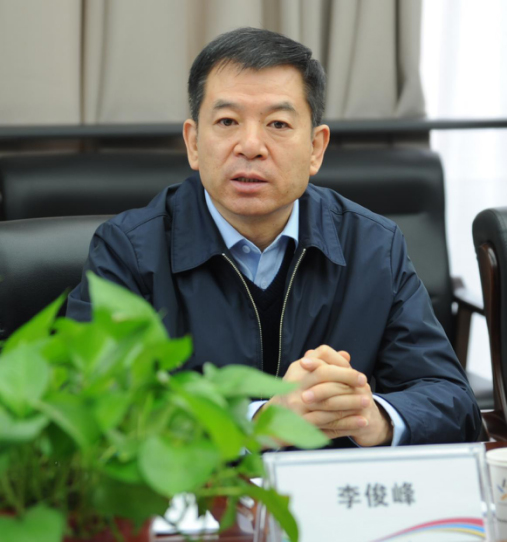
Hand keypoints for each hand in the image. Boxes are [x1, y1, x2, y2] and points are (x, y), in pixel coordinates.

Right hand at [260, 346, 392, 446]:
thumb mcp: (305, 375)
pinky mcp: (301, 423)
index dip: (341, 365)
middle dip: (347, 378)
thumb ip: (324, 364)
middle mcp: (295, 383)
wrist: (274, 420)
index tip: (358, 374)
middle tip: (365, 384)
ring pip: (328, 400)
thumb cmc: (295, 394)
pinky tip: (361, 422)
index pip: (321, 357)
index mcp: (297, 369)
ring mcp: (296, 403)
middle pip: (323, 374)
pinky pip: (328, 422)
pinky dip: (347, 422)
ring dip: (350, 402)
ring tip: (367, 403)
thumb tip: (346, 355)